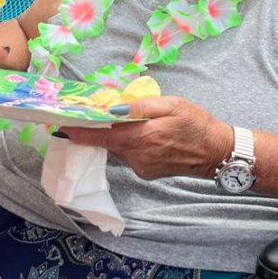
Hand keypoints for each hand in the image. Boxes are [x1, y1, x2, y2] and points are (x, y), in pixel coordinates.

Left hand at [60, 96, 231, 180]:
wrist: (216, 152)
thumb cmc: (197, 124)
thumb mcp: (172, 105)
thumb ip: (141, 106)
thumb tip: (114, 108)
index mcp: (142, 138)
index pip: (102, 136)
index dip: (80, 132)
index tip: (61, 127)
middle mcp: (138, 156)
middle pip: (108, 142)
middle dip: (100, 129)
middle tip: (96, 114)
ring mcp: (141, 167)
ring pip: (119, 148)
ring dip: (118, 136)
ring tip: (134, 122)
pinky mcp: (146, 172)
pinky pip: (129, 155)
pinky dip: (130, 144)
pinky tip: (147, 136)